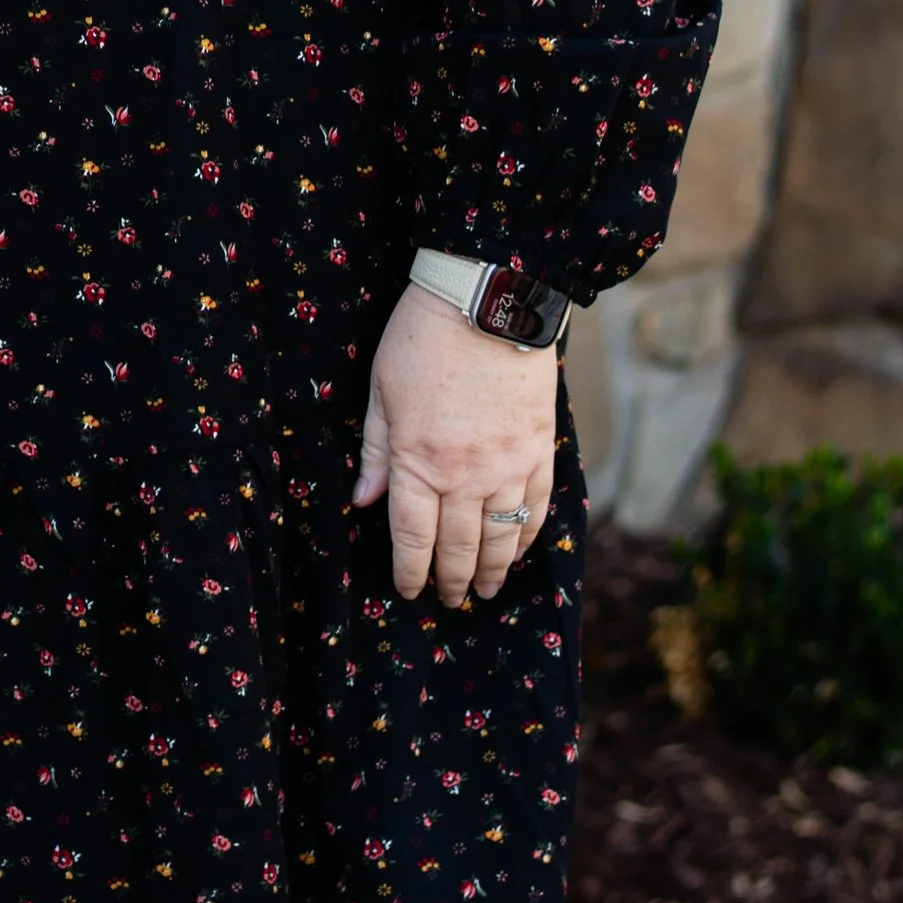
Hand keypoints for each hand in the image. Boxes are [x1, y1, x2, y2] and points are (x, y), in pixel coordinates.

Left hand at [352, 282, 556, 606]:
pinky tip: (517, 552)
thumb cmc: (422, 340)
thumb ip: (377, 452)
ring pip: (500, 539)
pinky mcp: (538, 452)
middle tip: (448, 600)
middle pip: (457, 547)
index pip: (412, 537)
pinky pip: (536, 511)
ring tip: (484, 591)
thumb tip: (364, 501)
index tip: (410, 590)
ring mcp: (508, 467)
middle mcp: (465, 476)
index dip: (410, 570)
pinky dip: (526, 539)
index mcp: (419, 462)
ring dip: (491, 571)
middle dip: (450, 581)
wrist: (487, 302)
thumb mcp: (381, 392)